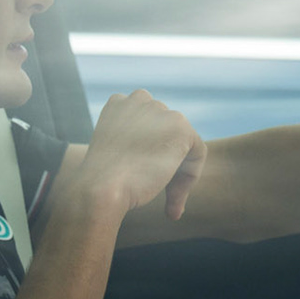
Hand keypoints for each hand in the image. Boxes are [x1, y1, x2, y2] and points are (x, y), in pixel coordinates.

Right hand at [73, 89, 206, 220]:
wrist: (102, 187)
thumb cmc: (102, 179)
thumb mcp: (113, 152)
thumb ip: (134, 143)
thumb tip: (158, 156)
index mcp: (119, 104)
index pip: (147, 123)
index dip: (149, 151)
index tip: (144, 178)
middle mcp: (139, 99)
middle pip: (166, 130)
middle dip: (165, 158)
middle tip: (161, 192)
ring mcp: (161, 111)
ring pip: (182, 141)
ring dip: (178, 169)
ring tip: (169, 199)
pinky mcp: (180, 127)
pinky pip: (197, 151)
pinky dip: (191, 175)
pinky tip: (175, 195)